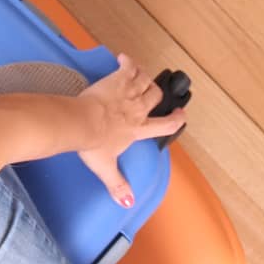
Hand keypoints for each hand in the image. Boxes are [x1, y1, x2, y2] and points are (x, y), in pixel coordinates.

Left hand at [76, 53, 186, 207]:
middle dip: (157, 93)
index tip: (182, 115)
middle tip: (155, 91)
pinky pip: (128, 66)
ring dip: (144, 77)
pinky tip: (123, 59)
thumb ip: (118, 185)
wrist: (81, 123)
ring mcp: (128, 93)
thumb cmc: (93, 144)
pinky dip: (127, 61)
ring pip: (145, 80)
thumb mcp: (106, 168)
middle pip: (156, 97)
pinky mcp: (117, 79)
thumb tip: (127, 204)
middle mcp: (137, 110)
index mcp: (138, 130)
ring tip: (138, 76)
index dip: (176, 120)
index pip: (164, 125)